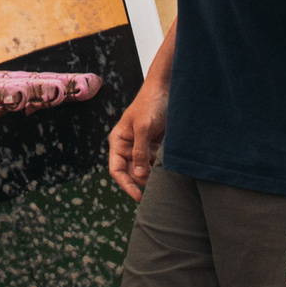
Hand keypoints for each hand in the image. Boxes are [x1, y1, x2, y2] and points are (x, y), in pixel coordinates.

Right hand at [109, 72, 170, 203]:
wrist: (168, 89)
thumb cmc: (151, 104)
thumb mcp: (144, 128)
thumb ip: (140, 151)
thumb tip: (138, 175)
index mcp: (119, 141)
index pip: (117, 170)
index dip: (126, 185)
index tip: (138, 197)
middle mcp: (128, 146)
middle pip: (131, 173)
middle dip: (143, 180)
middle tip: (157, 185)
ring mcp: (142, 147)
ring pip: (145, 169)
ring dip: (153, 174)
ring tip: (164, 172)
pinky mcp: (154, 146)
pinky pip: (155, 162)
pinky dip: (161, 166)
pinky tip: (168, 164)